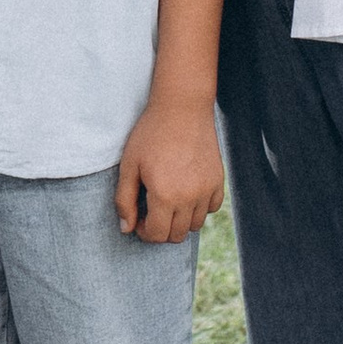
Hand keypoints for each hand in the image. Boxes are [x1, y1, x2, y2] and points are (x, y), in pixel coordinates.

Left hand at [116, 96, 224, 242]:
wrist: (182, 108)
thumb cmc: (150, 134)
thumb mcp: (129, 165)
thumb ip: (124, 200)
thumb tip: (126, 229)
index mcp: (165, 195)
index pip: (157, 235)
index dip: (144, 232)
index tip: (139, 218)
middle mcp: (189, 198)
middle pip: (176, 235)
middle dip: (160, 229)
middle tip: (150, 211)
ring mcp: (207, 190)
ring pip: (195, 225)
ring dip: (179, 221)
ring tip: (167, 201)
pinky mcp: (218, 181)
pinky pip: (211, 208)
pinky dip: (199, 208)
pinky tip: (186, 193)